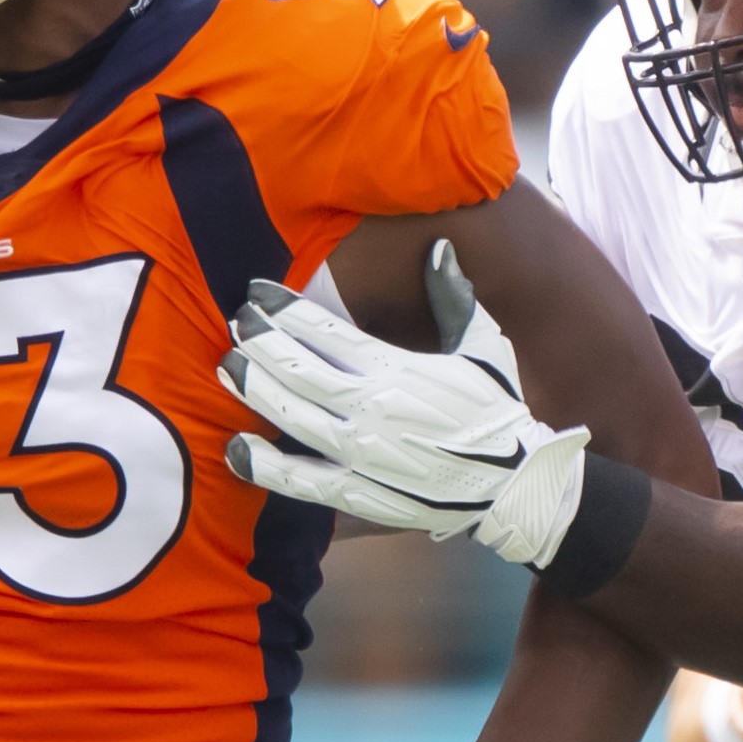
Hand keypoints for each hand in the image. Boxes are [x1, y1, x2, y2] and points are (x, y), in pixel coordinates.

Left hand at [218, 239, 590, 566]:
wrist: (514, 483)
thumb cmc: (497, 407)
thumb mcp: (483, 344)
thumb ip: (453, 295)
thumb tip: (437, 247)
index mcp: (395, 370)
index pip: (324, 331)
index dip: (284, 309)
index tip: (257, 292)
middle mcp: (370, 411)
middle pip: (296, 370)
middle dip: (259, 341)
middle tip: (236, 320)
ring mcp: (360, 456)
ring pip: (290, 417)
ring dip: (254, 388)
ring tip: (228, 364)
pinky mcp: (358, 494)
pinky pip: (300, 481)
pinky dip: (265, 466)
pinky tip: (236, 447)